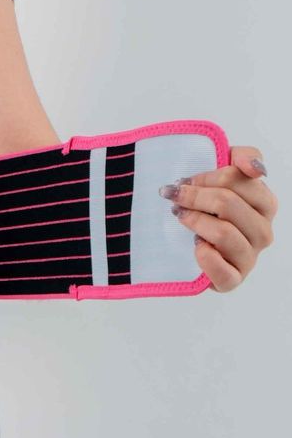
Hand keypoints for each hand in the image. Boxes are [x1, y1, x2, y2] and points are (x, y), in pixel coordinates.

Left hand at [158, 146, 277, 291]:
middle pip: (228, 204)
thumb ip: (241, 157)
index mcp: (265, 204)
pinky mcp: (232, 280)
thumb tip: (254, 167)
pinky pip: (221, 270)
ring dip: (194, 221)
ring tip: (180, 217)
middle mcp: (263, 231)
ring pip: (224, 233)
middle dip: (194, 197)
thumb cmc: (206, 209)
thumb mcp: (221, 175)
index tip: (185, 180)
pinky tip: (194, 246)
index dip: (206, 177)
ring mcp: (249, 258)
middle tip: (173, 196)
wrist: (188, 248)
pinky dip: (204, 256)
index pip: (239, 179)